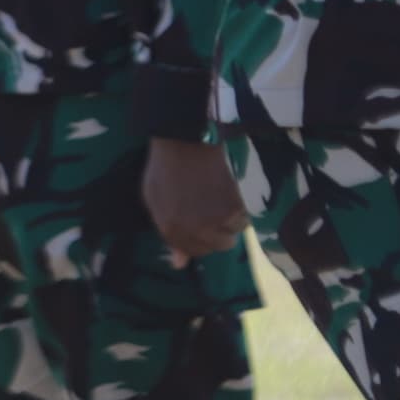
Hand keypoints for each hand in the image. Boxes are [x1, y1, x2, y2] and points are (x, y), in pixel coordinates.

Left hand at [142, 138, 249, 260]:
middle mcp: (195, 230)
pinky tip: (231, 188)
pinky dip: (242, 206)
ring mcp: (217, 219)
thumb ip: (167, 233)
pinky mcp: (236, 204)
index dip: (200, 239)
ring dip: (232, 219)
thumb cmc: (166, 164)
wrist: (187, 136)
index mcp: (171, 230)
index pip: (193, 252)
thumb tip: (180, 264)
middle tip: (214, 208)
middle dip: (217, 231)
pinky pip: (246, 216)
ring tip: (223, 195)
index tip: (203, 223)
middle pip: (218, 246)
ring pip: (235, 232)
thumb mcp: (154, 199)